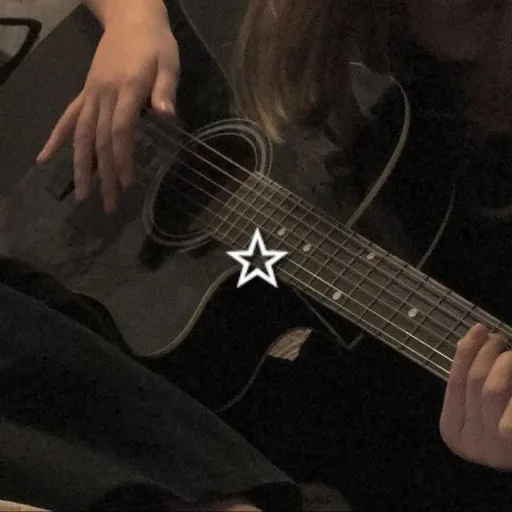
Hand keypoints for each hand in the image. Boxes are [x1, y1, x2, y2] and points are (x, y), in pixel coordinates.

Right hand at [37, 15, 179, 212]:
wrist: (131, 18)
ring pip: (81, 135)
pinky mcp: (86, 93)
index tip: (126, 184)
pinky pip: (68, 117)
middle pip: (100, 140)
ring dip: (80, 166)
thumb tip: (168, 116)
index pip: (120, 131)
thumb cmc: (156, 44)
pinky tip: (44, 158)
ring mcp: (91, 95)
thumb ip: (166, 89)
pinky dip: (56, 138)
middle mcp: (104, 95)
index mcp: (127, 90)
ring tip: (80, 195)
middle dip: (104, 176)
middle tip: (108, 206)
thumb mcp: (169, 62)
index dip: (122, 158)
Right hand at [440, 323, 511, 470]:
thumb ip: (472, 385)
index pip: (454, 381)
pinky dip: (510, 377)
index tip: (478, 329)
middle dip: (485, 351)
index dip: (466, 352)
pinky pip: (509, 406)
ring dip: (502, 362)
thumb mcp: (482, 412)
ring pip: (490, 389)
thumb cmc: (504, 434)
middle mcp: (468, 443)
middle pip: (472, 381)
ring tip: (510, 353)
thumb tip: (470, 343)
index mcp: (453, 432)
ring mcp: (492, 448)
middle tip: (499, 337)